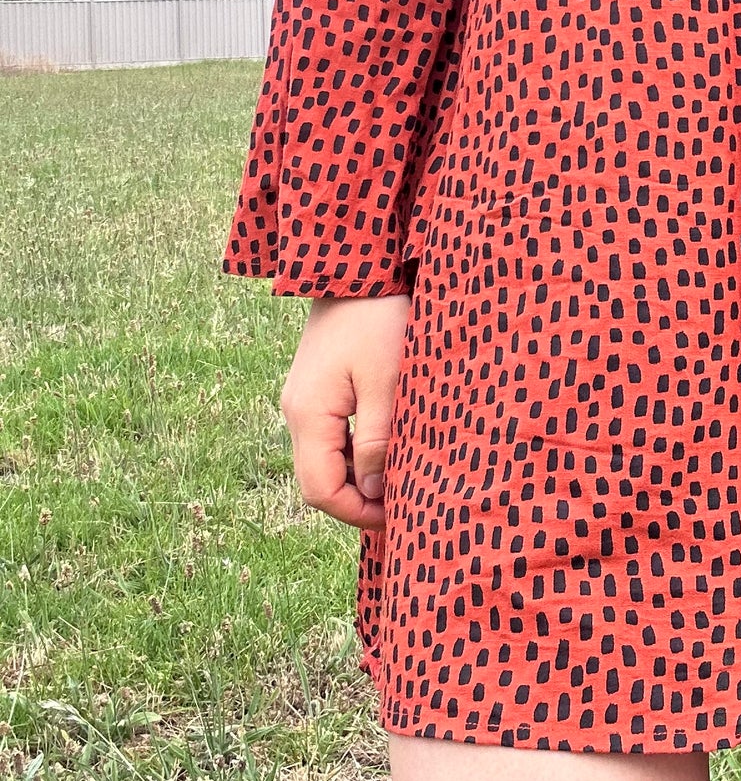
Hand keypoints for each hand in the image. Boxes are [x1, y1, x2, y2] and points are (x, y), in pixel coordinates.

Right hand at [278, 294, 410, 531]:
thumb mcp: (387, 381)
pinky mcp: (315, 388)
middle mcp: (296, 412)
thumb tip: (369, 490)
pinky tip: (384, 447)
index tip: (397, 516)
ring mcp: (302, 399)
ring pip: (323, 459)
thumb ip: (377, 438)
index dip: (355, 513)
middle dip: (357, 499)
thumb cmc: (378, 318)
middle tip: (403, 501)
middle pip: (318, 479)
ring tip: (399, 476)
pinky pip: (329, 435)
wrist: (353, 265)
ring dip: (356, 475)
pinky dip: (353, 451)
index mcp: (309, 415)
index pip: (319, 490)